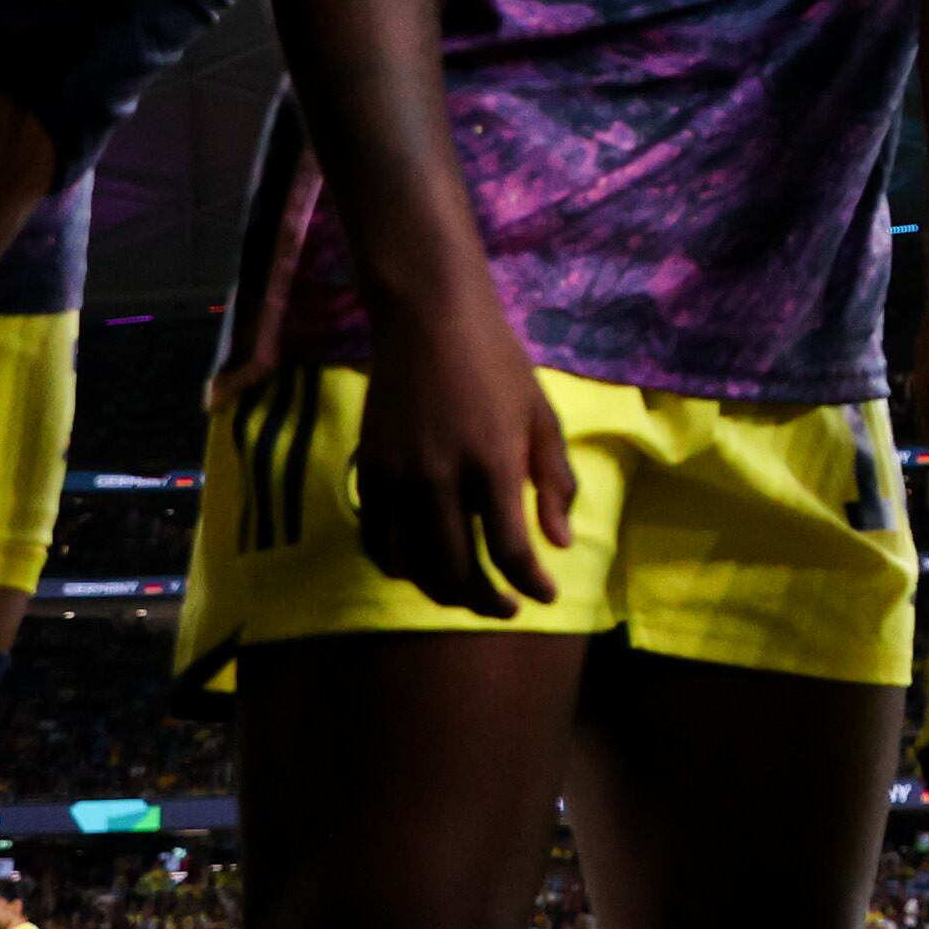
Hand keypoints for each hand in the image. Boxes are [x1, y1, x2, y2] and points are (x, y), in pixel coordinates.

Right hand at [353, 290, 573, 616]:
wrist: (429, 320)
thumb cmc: (498, 365)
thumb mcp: (542, 417)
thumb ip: (554, 482)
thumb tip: (560, 543)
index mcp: (493, 464)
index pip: (511, 549)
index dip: (530, 584)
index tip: (544, 596)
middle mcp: (440, 478)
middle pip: (457, 568)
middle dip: (484, 600)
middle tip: (504, 608)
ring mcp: (398, 476)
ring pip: (411, 562)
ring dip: (439, 589)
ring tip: (464, 594)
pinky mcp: (369, 469)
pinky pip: (376, 537)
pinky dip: (396, 563)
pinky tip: (417, 568)